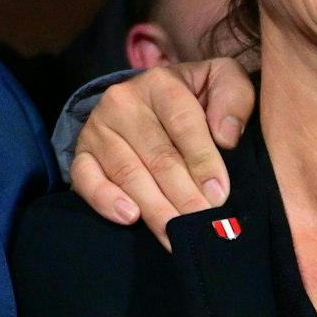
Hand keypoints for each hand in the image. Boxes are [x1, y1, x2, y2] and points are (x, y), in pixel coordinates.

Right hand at [69, 58, 253, 248]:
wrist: (151, 100)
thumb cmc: (196, 97)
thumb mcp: (222, 82)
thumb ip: (234, 99)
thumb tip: (226, 136)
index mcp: (161, 83)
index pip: (183, 124)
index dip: (203, 161)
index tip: (219, 195)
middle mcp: (123, 102)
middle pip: (157, 155)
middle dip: (183, 195)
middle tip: (204, 226)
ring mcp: (98, 128)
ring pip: (127, 173)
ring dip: (155, 208)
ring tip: (177, 234)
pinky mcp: (82, 152)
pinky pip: (86, 178)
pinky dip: (105, 200)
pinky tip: (129, 217)